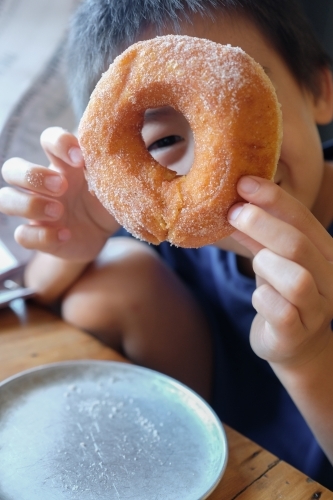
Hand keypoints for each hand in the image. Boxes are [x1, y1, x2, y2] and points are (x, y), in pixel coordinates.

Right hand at [0, 127, 118, 261]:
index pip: (48, 140)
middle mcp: (43, 185)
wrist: (103, 234)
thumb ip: (113, 168)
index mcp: (63, 164)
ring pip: (6, 200)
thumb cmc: (106, 200)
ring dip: (30, 204)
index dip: (59, 143)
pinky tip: (65, 235)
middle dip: (32, 175)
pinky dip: (42, 236)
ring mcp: (36, 211)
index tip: (80, 158)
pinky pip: (23, 235)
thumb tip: (125, 151)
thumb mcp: (114, 184)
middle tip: (62, 186)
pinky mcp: (39, 236)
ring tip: (59, 211)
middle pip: (12, 168)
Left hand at [227, 176, 332, 368]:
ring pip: (295, 279)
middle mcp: (330, 279)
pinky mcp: (298, 333)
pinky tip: (259, 297)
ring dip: (266, 265)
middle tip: (232, 213)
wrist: (294, 345)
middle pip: (298, 244)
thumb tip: (236, 201)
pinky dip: (263, 298)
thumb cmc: (282, 294)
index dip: (273, 198)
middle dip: (262, 224)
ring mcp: (317, 309)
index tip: (243, 183)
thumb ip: (260, 235)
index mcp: (326, 252)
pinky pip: (281, 311)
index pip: (304, 218)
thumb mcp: (272, 258)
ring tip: (257, 264)